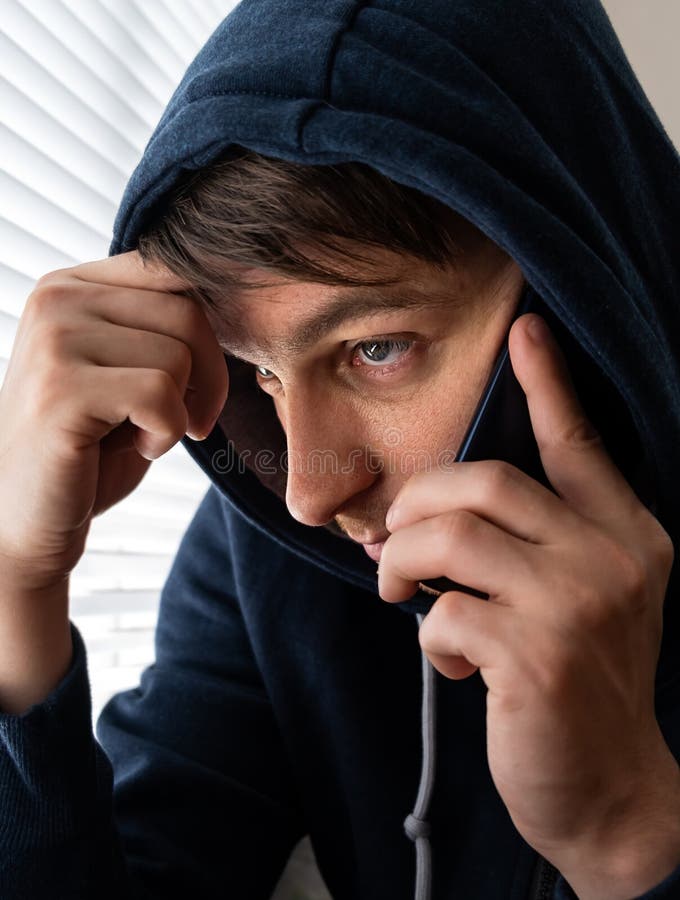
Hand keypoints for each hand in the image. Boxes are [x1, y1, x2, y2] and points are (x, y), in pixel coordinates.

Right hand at [0, 251, 227, 593]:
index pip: (175, 273)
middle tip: (180, 420)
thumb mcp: (128, 370)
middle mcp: (57, 298)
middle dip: (206, 378)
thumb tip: (234, 290)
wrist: (27, 517)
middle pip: (188, 314)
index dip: (207, 337)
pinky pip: (162, 396)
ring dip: (177, 412)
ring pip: (179, 357)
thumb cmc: (90, 446)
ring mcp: (54, 339)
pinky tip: (130, 448)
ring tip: (136, 434)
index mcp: (73, 285)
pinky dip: (165, 435)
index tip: (195, 385)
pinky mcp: (61, 388)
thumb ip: (161, 326)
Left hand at [378, 313, 679, 897]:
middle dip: (417, 503)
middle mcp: (612, 557)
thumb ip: (531, 547)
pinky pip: (443, 613)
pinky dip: (429, 635)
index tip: (524, 328)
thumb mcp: (579, 601)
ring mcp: (576, 605)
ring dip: (405, 564)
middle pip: (484, 480)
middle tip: (394, 544)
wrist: (611, 789)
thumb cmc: (579, 683)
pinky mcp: (535, 657)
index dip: (549, 382)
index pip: (580, 443)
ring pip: (451, 536)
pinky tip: (451, 665)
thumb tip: (429, 517)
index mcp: (628, 535)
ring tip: (402, 594)